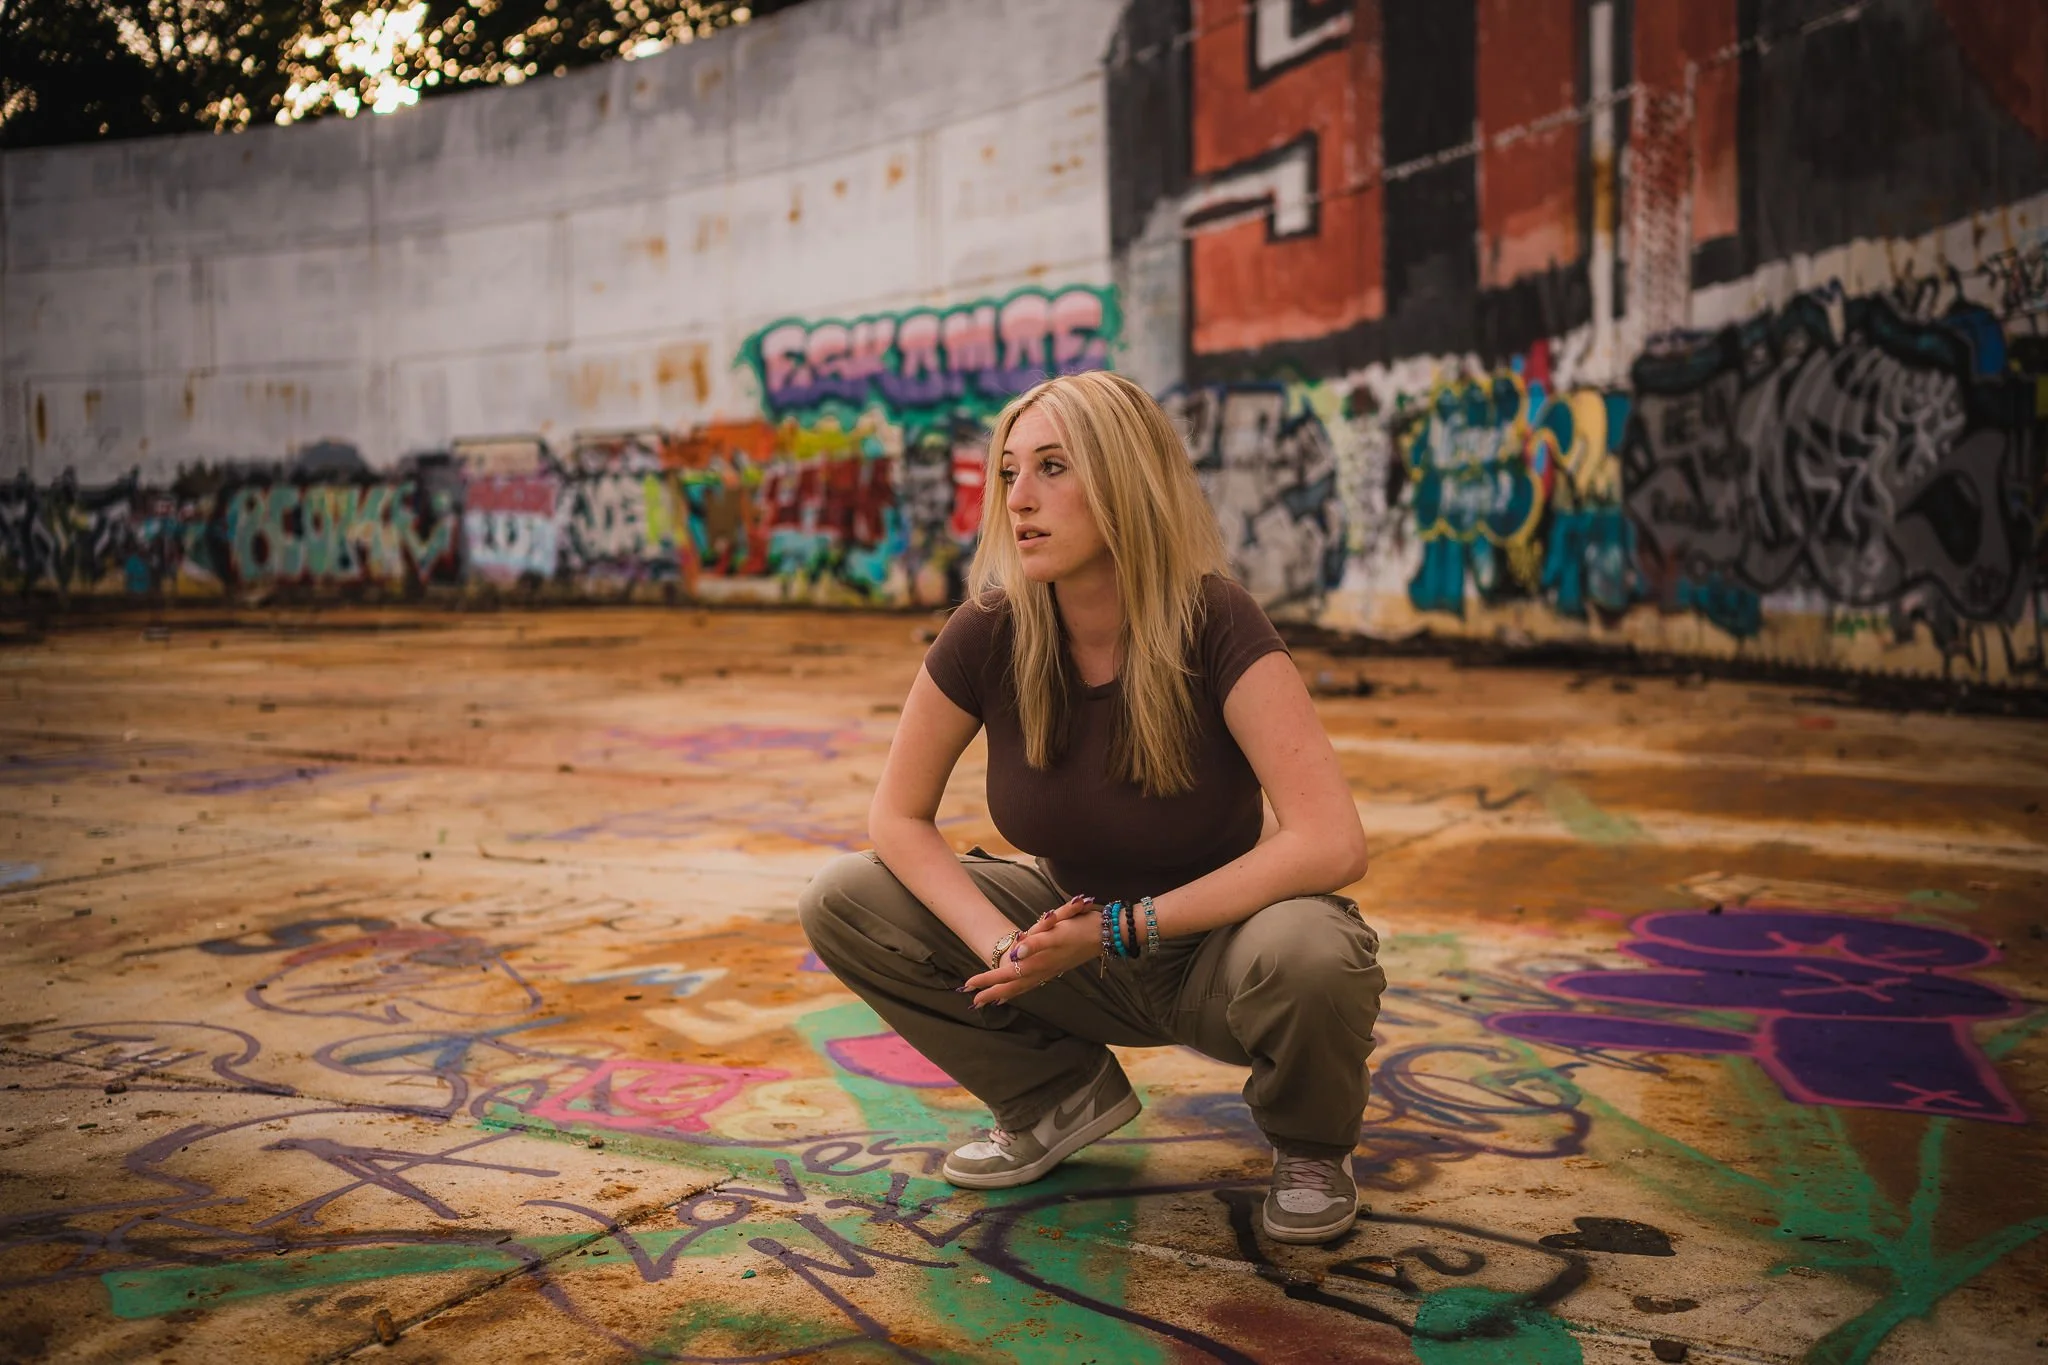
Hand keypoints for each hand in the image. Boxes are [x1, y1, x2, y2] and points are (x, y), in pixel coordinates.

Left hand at [962, 897, 1099, 1006]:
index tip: (969, 986)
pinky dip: (1023, 988)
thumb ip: (1035, 943)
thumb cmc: (1080, 928)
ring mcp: (1050, 970)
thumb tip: (1015, 955)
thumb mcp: (1057, 931)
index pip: (1007, 974)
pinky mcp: (1056, 966)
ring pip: (1023, 986)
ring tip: (993, 1000)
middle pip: (1012, 985)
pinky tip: (1022, 987)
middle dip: (992, 992)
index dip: (988, 980)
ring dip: (1006, 993)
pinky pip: (1034, 982)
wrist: (1107, 933)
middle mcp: (1043, 969)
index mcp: (1039, 961)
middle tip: (973, 1001)